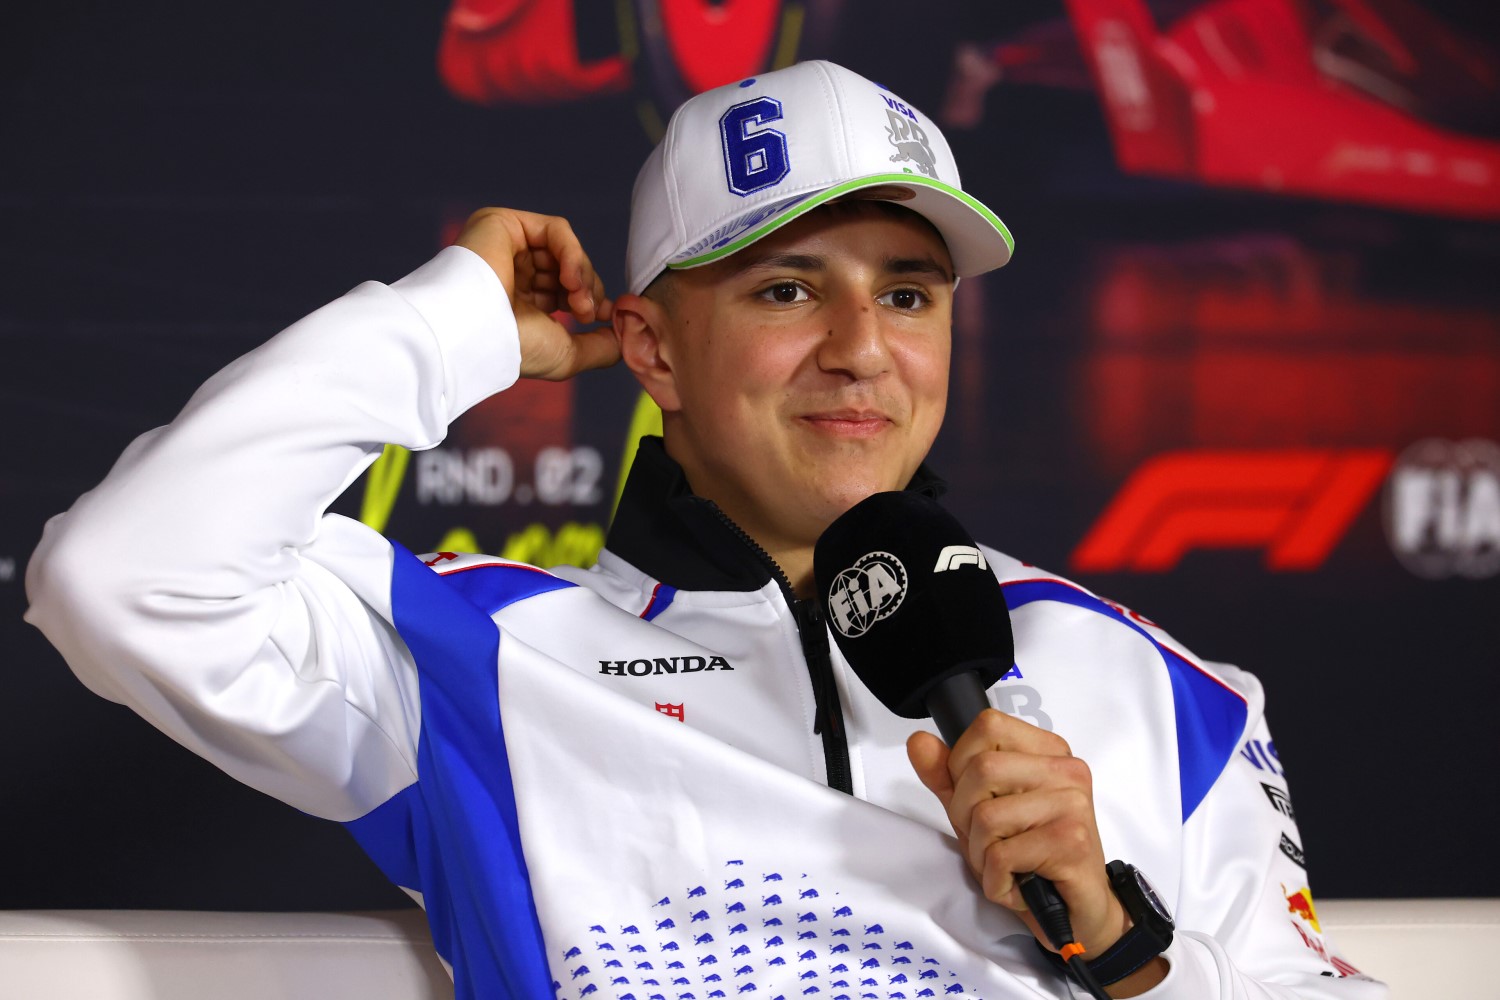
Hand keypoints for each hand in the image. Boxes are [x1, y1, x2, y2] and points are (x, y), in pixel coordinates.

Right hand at [453, 207, 620, 379]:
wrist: (477, 332)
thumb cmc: (515, 348)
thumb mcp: (567, 354)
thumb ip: (599, 347)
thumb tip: (623, 338)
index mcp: (516, 301)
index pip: (563, 289)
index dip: (589, 299)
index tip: (606, 316)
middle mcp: (509, 272)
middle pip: (568, 268)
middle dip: (588, 290)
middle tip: (588, 314)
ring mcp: (505, 247)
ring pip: (565, 249)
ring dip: (583, 276)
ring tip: (579, 304)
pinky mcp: (503, 223)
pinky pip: (556, 230)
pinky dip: (573, 254)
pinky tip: (571, 281)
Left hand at [907, 709, 1126, 954]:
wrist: (1075, 911)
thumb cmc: (1029, 857)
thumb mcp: (978, 811)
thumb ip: (947, 775)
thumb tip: (919, 742)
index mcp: (1047, 751)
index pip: (987, 726)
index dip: (962, 764)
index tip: (975, 798)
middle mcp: (1066, 771)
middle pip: (982, 768)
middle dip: (965, 814)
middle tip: (988, 840)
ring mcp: (1072, 804)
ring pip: (987, 815)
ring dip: (981, 853)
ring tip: (1005, 864)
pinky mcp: (1070, 842)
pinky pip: (1002, 855)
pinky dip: (996, 880)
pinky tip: (1017, 883)